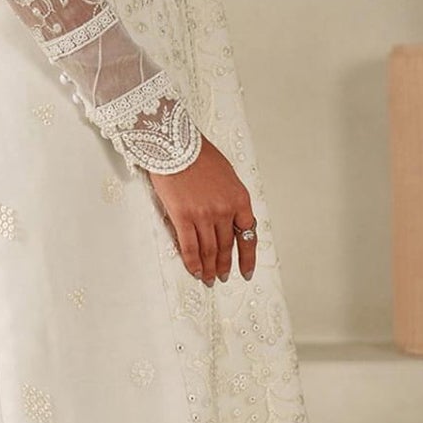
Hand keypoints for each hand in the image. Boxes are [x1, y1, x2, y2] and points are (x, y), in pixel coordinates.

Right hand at [147, 135, 256, 284]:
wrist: (175, 145)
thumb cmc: (199, 155)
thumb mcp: (226, 175)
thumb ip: (230, 198)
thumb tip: (228, 218)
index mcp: (239, 199)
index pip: (248, 235)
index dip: (247, 257)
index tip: (246, 271)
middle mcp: (224, 210)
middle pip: (226, 245)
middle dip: (224, 264)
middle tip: (223, 276)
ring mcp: (203, 215)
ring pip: (208, 249)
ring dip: (209, 267)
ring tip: (208, 278)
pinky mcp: (183, 217)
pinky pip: (189, 246)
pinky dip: (192, 261)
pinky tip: (194, 270)